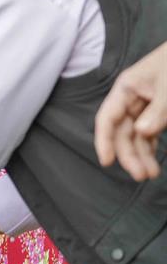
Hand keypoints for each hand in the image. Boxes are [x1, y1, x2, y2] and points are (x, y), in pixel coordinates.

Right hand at [95, 42, 166, 180]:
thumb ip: (158, 111)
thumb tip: (142, 132)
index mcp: (125, 88)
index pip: (108, 118)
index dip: (104, 140)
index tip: (107, 162)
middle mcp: (131, 98)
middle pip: (122, 131)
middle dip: (130, 154)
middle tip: (141, 175)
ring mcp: (145, 105)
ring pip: (136, 135)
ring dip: (141, 154)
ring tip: (151, 174)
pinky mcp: (159, 110)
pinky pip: (150, 132)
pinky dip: (150, 146)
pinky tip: (153, 160)